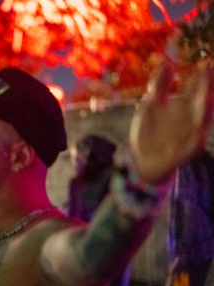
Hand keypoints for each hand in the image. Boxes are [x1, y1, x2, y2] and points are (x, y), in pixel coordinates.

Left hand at [129, 60, 213, 183]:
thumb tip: (166, 62)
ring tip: (207, 97)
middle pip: (204, 101)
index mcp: (185, 105)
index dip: (203, 76)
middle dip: (208, 89)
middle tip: (211, 73)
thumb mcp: (151, 105)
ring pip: (203, 121)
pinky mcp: (187, 151)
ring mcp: (191, 134)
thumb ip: (160, 86)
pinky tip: (198, 131)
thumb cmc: (150, 131)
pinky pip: (195, 144)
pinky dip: (196, 138)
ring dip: (206, 110)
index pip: (197, 88)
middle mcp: (192, 118)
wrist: (142, 160)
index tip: (206, 62)